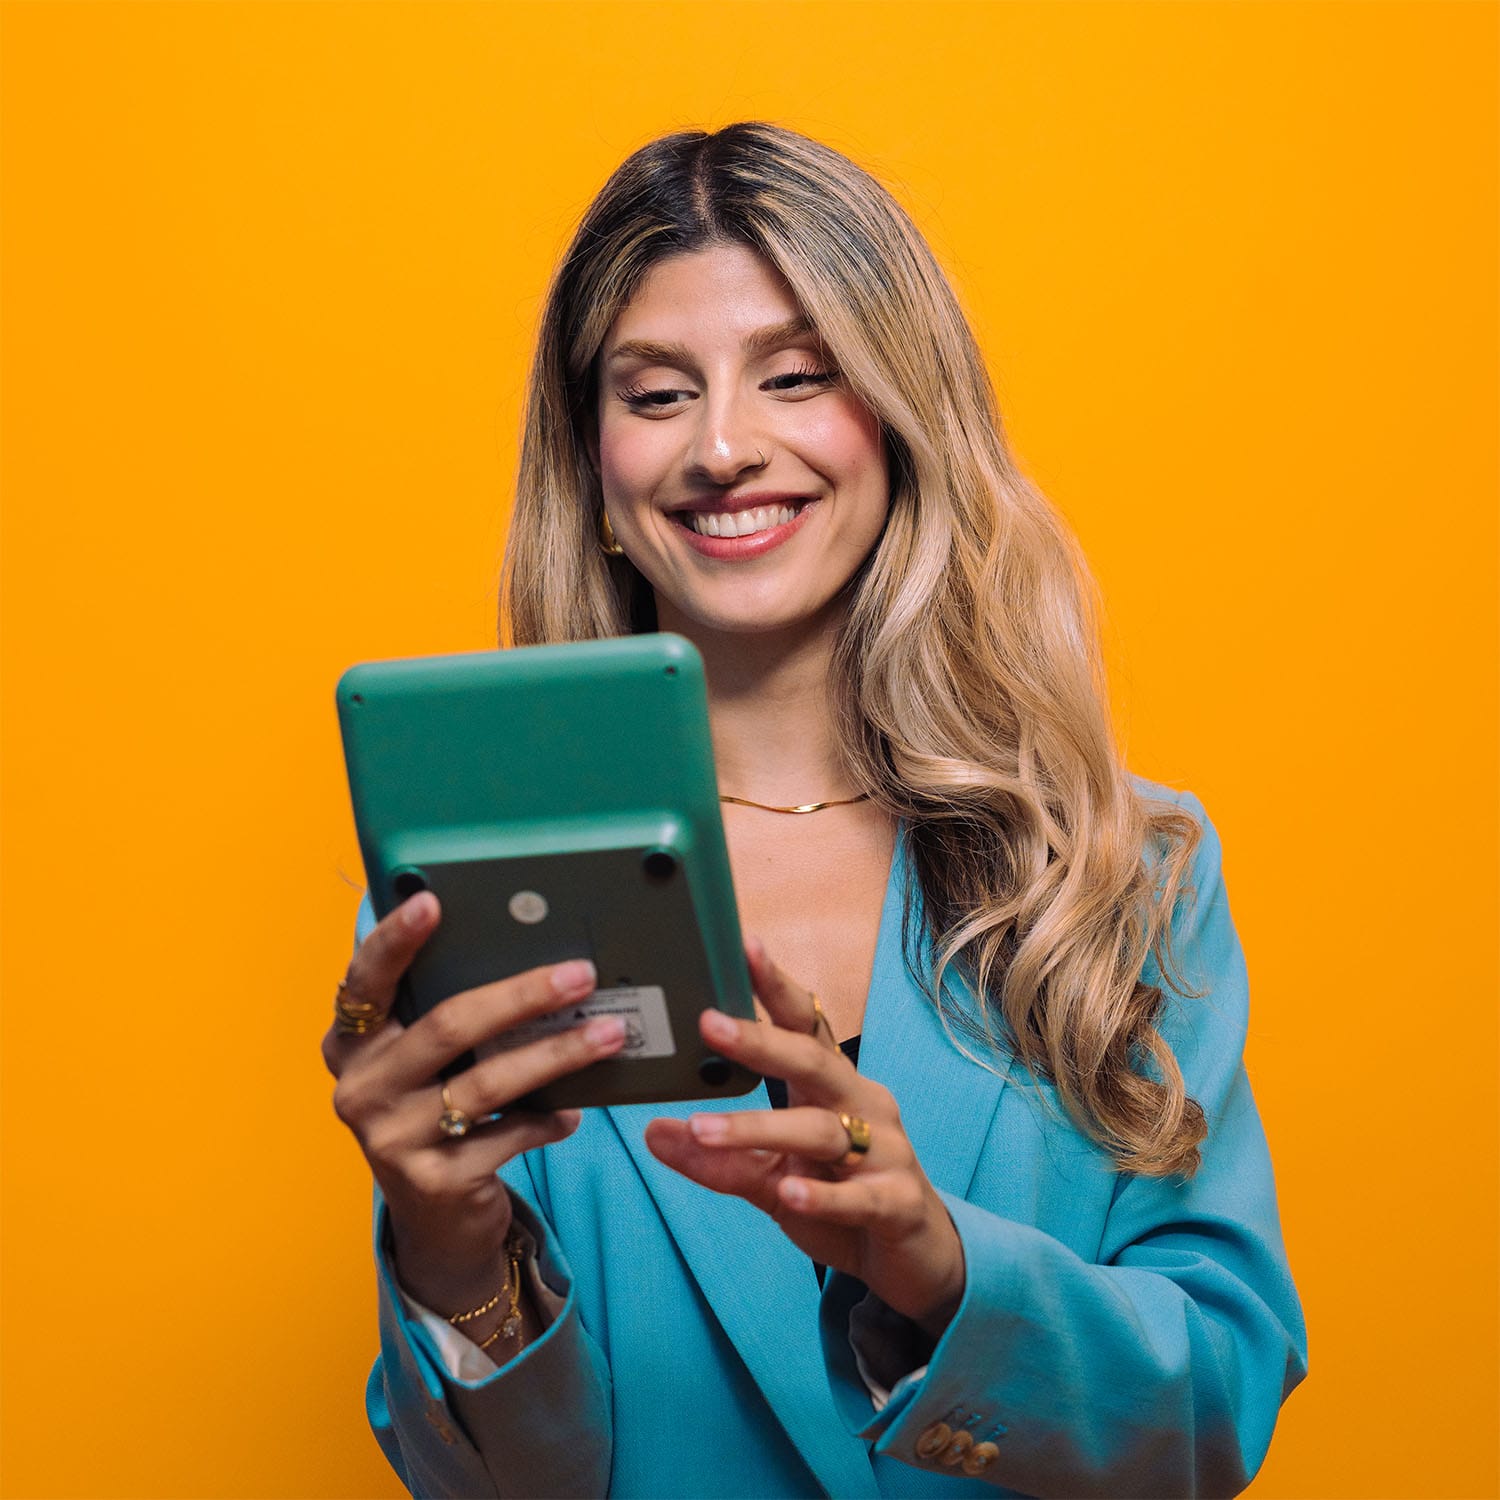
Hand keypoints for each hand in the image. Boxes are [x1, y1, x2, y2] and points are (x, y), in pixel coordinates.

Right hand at [321, 891, 627, 1318]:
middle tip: (581, 975)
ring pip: (487, 1083)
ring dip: (557, 1055)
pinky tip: (577, 1109)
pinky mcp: (433, 1183)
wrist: (436, 1217)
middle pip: (448, 1026)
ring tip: (609, 1034)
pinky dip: (550, 1118)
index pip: (366, 982)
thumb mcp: (431, 1062)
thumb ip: (453, 1013)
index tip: (431, 901)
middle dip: (523, 996)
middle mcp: (361, 1088)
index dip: (395, 940)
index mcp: (352, 1044)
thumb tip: (538, 953)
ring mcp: (392, 1140)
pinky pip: (508, 1137)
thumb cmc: (440, 1108)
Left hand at [644, 940, 965, 1337]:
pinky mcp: (898, 1202)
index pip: (805, 1025)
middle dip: (762, 1041)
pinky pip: (858, 1195)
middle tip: (709, 1023)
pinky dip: (822, 1193)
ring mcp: (887, 1152)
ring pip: (823, 1130)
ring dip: (761, 1128)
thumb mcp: (772, 1180)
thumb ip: (720, 1157)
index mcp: (834, 1087)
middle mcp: (863, 1106)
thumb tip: (654, 1132)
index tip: (743, 946)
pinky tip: (789, 1190)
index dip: (776, 986)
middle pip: (813, 1063)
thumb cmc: (842, 1200)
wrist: (915, 1259)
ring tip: (705, 1128)